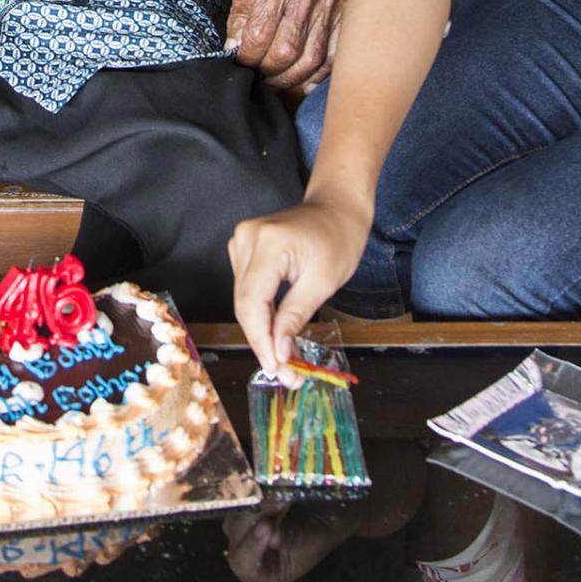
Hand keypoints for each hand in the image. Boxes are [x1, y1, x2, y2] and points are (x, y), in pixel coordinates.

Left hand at [226, 0, 346, 92]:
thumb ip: (239, 13)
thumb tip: (234, 50)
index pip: (258, 34)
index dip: (245, 57)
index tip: (239, 63)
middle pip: (286, 50)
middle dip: (266, 72)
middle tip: (256, 77)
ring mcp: (332, 1)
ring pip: (312, 58)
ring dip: (290, 79)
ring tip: (275, 83)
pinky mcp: (346, 11)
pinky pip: (334, 55)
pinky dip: (317, 75)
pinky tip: (301, 80)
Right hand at [228, 197, 369, 375]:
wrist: (336, 209)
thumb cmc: (338, 239)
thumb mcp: (324, 282)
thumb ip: (295, 316)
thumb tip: (278, 350)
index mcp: (268, 242)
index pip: (252, 301)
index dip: (261, 339)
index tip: (276, 367)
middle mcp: (246, 238)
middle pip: (244, 303)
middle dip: (262, 341)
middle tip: (284, 372)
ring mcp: (241, 241)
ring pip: (243, 300)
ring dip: (261, 331)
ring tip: (283, 357)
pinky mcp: (243, 248)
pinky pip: (246, 290)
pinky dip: (260, 314)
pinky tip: (275, 332)